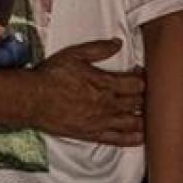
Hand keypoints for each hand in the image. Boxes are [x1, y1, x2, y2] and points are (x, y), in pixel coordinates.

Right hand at [30, 39, 144, 145]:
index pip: (135, 84)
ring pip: (131, 123)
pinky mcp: (92, 134)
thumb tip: (117, 43)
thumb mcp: (75, 54)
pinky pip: (117, 139)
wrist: (33, 99)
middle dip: (145, 99)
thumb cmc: (52, 76)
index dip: (142, 80)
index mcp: (104, 83)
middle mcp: (106, 104)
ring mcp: (100, 121)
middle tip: (149, 96)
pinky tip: (139, 138)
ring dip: (142, 119)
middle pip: (136, 103)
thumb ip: (99, 49)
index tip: (143, 77)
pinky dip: (131, 139)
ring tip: (149, 117)